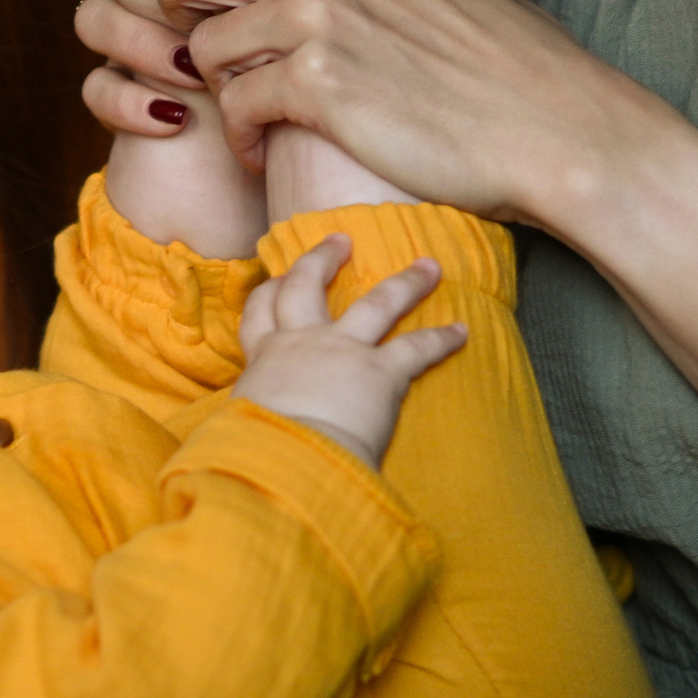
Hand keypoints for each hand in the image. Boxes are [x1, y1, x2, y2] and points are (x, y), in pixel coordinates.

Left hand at [96, 0, 683, 230]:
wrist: (554, 126)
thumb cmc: (493, 57)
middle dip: (180, 18)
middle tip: (217, 48)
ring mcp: (320, 20)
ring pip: (202, 49)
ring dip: (224, 90)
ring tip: (268, 110)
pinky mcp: (320, 87)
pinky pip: (236, 110)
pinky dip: (247, 138)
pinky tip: (275, 147)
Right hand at [233, 236, 466, 468]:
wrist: (284, 457)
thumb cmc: (254, 449)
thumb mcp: (238, 424)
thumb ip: (247, 418)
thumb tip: (236, 437)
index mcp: (266, 358)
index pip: (260, 314)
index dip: (269, 291)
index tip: (278, 278)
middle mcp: (303, 342)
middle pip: (308, 286)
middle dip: (324, 259)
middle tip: (341, 240)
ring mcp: (344, 351)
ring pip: (377, 303)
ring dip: (406, 283)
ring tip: (429, 267)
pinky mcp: (381, 372)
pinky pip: (416, 348)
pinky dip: (442, 339)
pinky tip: (461, 332)